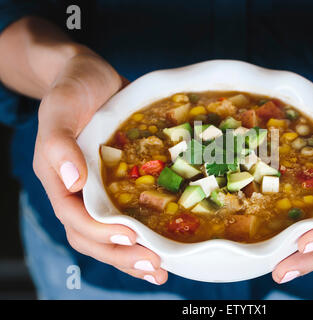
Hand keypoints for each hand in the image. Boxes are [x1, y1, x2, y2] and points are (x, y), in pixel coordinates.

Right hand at [32, 51, 167, 284]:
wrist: (92, 76)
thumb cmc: (73, 88)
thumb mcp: (61, 108)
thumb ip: (58, 143)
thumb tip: (72, 181)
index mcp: (59, 179)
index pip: (75, 218)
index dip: (101, 233)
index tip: (131, 238)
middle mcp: (80, 191)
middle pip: (94, 236)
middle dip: (122, 255)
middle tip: (155, 267)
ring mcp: (101, 190)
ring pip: (112, 233)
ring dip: (134, 255)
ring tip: (161, 270)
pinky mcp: (122, 182)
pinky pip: (130, 214)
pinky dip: (144, 233)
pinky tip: (165, 245)